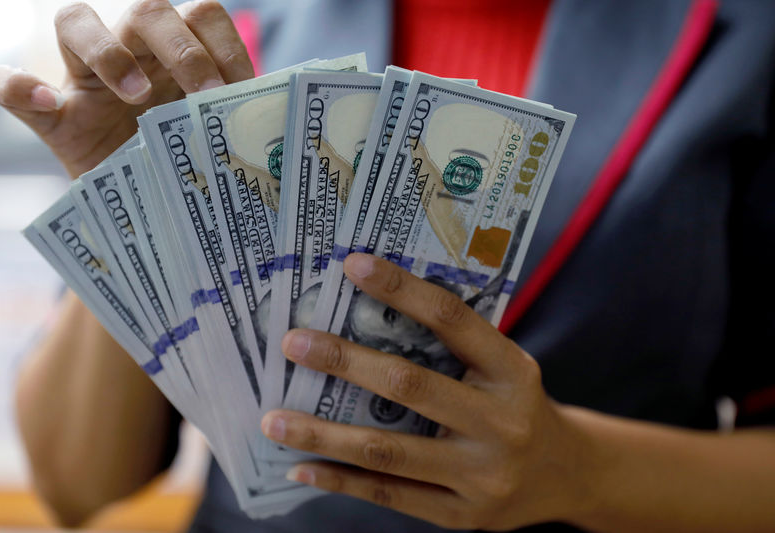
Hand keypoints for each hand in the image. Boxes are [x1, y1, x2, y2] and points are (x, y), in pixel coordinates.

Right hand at [0, 0, 252, 178]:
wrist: (136, 201)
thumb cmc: (180, 163)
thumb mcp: (211, 143)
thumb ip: (233, 125)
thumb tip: (279, 129)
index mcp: (177, 55)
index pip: (202, 16)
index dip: (225, 45)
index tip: (241, 91)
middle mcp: (130, 52)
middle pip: (147, 10)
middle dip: (182, 49)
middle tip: (204, 95)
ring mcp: (83, 78)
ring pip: (75, 20)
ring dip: (108, 51)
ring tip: (135, 95)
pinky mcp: (49, 114)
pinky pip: (6, 84)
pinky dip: (16, 86)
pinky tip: (42, 100)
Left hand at [262, 253, 593, 530]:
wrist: (567, 475)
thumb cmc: (519, 405)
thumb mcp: (505, 367)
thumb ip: (454, 348)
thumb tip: (367, 316)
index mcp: (511, 371)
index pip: (451, 319)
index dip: (401, 289)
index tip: (351, 265)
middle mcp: (500, 422)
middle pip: (409, 386)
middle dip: (344, 361)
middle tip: (293, 343)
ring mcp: (481, 474)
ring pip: (387, 451)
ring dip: (322, 434)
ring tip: (273, 419)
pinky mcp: (462, 515)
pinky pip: (391, 496)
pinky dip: (340, 481)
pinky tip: (301, 468)